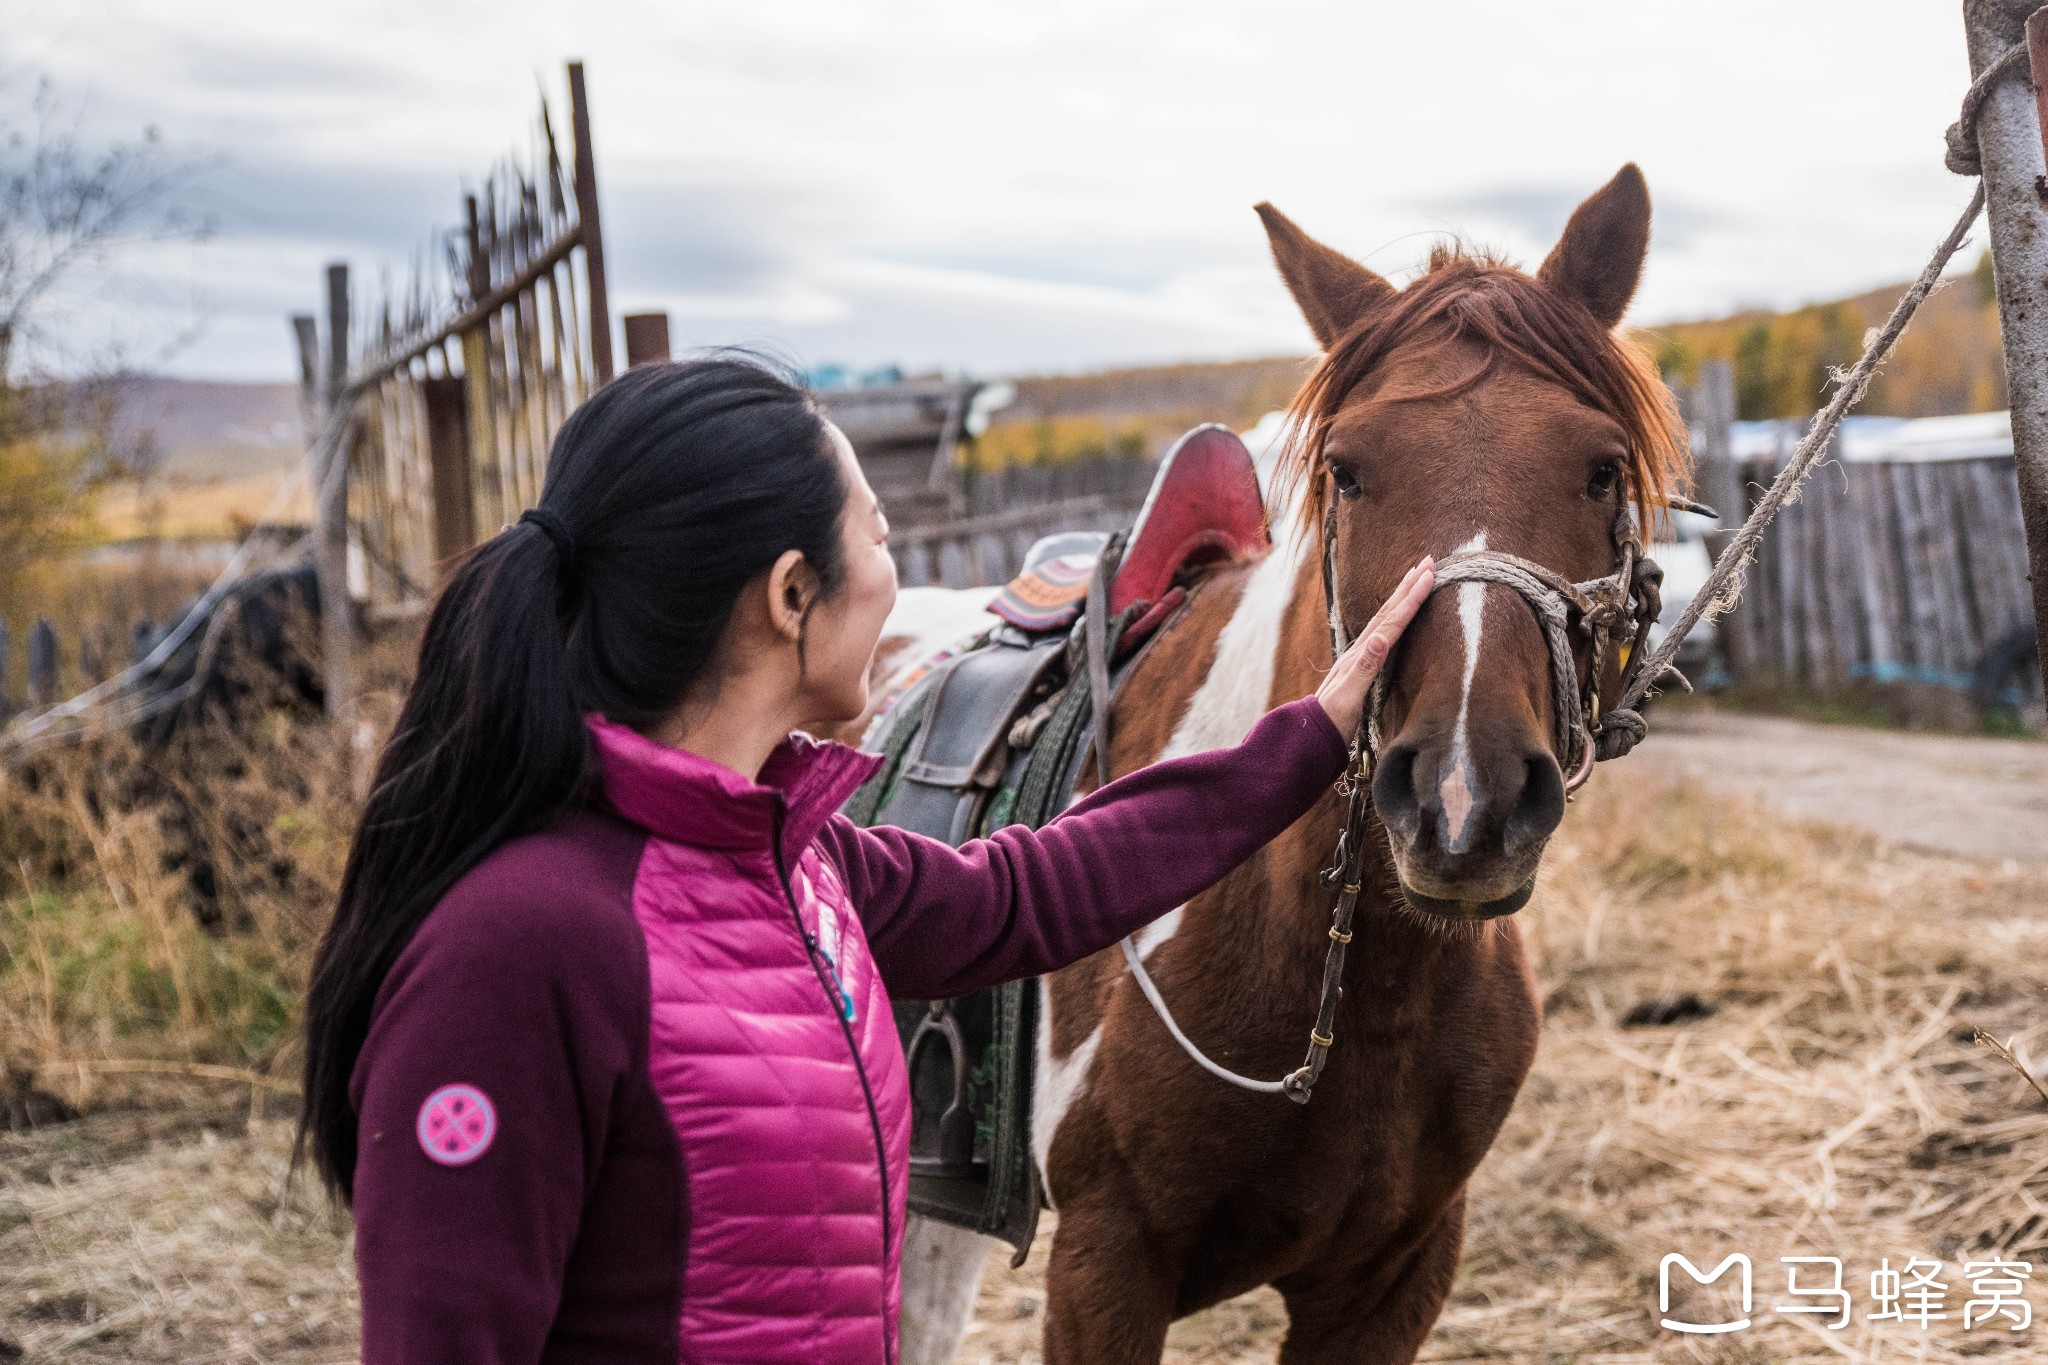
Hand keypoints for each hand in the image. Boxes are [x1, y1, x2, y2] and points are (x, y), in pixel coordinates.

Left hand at [1314, 556, 1434, 738]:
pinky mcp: (1360, 666)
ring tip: (1415, 577)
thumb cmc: (1331, 722)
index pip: (1390, 623)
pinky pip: (1382, 633)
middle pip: (1387, 613)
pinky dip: (1394, 617)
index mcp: (1360, 657)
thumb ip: (1364, 669)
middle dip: (1408, 587)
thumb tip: (1378, 638)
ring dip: (1401, 597)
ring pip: (1384, 619)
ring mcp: (1358, 657)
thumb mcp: (1348, 698)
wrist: (1309, 735)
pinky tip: (1396, 615)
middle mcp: (1359, 652)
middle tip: (1428, 561)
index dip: (1410, 600)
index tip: (1427, 575)